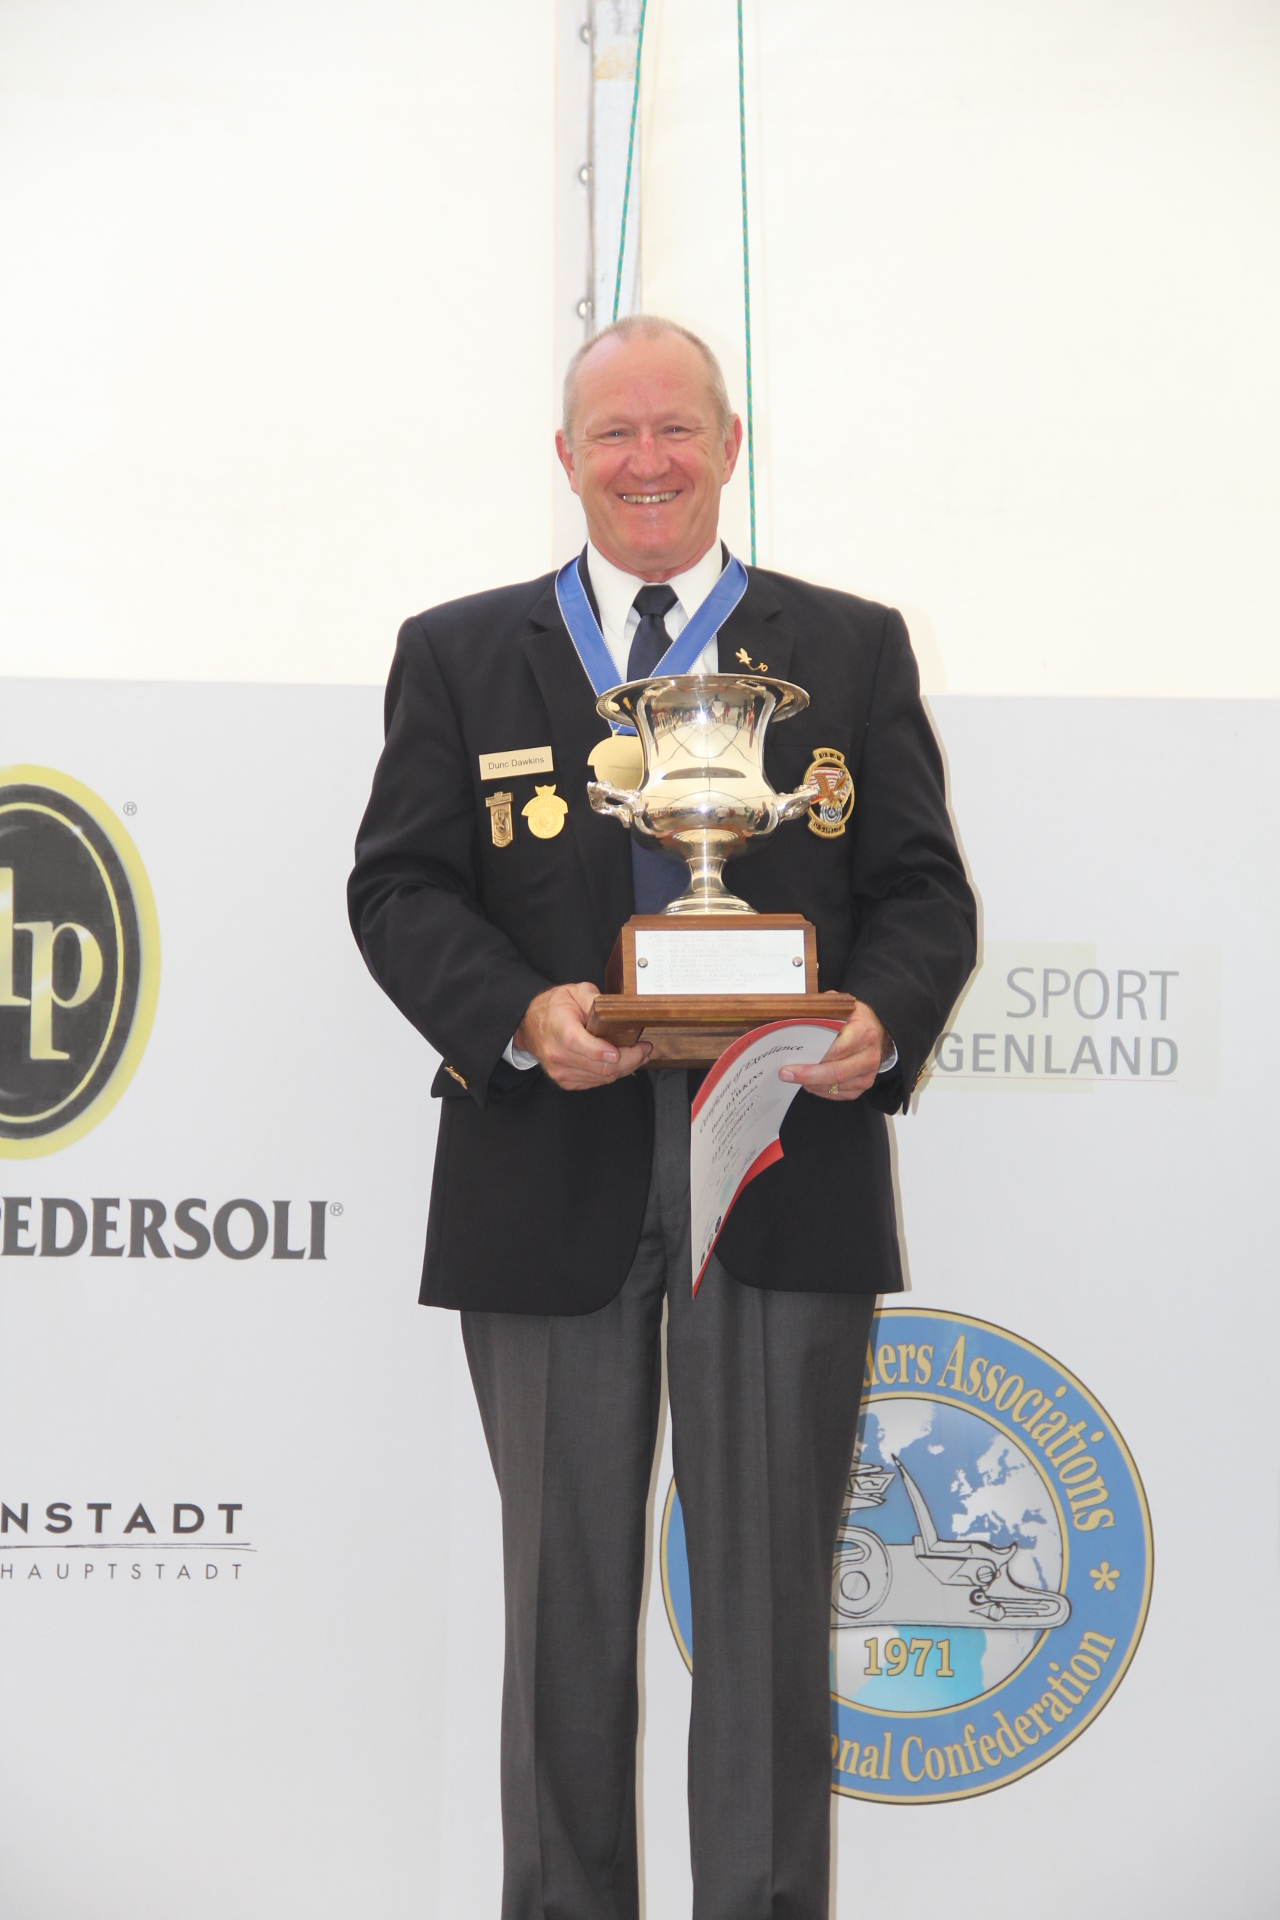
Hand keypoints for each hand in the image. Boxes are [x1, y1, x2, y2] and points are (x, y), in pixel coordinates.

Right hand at [514, 982, 650, 1091]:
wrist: (529, 1025)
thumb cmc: (554, 1007)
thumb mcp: (575, 991)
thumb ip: (595, 1000)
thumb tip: (615, 1012)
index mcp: (560, 1029)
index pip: (583, 1045)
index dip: (609, 1051)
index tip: (633, 1048)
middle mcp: (558, 1054)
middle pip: (601, 1066)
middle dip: (630, 1059)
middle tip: (645, 1048)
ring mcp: (560, 1071)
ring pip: (602, 1077)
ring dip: (625, 1068)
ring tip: (639, 1055)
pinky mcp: (565, 1082)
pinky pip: (596, 1082)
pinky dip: (613, 1074)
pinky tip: (622, 1063)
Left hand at [778, 997, 888, 1102]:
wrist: (876, 1030)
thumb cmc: (853, 1018)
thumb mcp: (841, 1006)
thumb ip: (821, 1010)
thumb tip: (794, 1015)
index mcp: (863, 1032)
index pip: (838, 1049)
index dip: (814, 1057)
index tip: (791, 1061)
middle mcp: (869, 1055)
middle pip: (837, 1072)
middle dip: (808, 1075)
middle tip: (785, 1074)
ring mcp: (868, 1073)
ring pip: (835, 1085)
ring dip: (811, 1083)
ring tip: (794, 1075)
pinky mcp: (864, 1085)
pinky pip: (838, 1093)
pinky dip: (820, 1089)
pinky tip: (809, 1081)